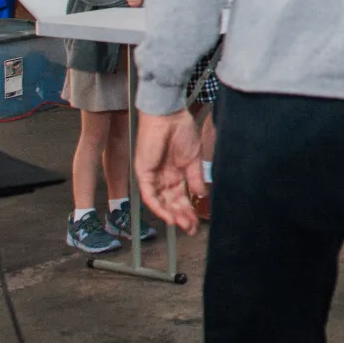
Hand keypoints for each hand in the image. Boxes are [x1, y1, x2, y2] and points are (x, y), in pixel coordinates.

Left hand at [135, 111, 205, 232]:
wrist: (169, 114)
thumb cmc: (181, 129)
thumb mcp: (193, 158)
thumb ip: (196, 177)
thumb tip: (201, 194)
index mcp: (174, 173)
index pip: (180, 197)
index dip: (188, 210)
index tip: (196, 222)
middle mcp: (162, 177)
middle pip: (171, 203)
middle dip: (182, 216)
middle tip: (191, 228)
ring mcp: (151, 176)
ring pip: (160, 202)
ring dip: (171, 215)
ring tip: (183, 225)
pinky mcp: (143, 172)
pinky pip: (149, 195)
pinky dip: (158, 207)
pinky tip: (169, 216)